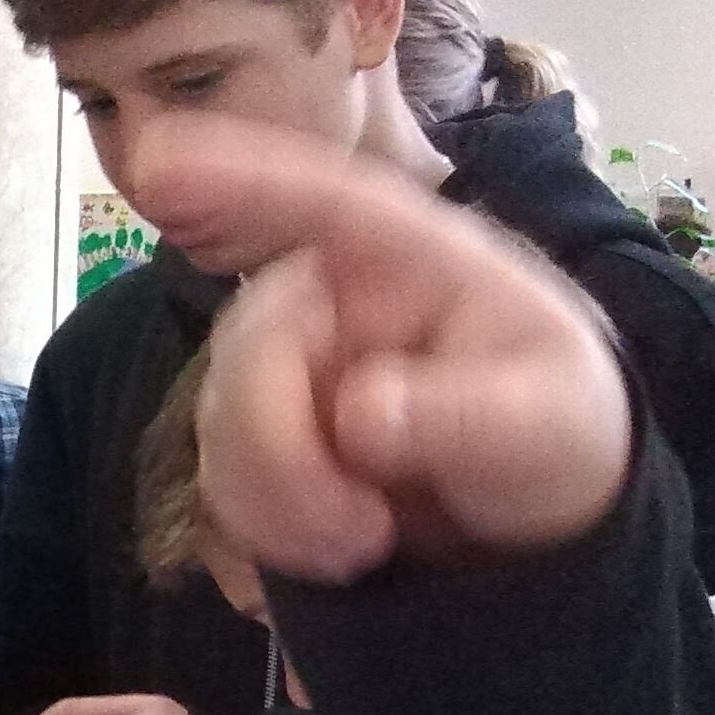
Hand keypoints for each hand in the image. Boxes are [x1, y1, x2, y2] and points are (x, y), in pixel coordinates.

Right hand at [131, 117, 633, 582]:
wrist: (539, 520)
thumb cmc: (560, 433)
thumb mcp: (552, 423)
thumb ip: (470, 413)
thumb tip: (362, 411)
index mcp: (410, 261)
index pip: (318, 201)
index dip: (234, 175)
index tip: (155, 161)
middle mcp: (333, 304)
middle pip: (250, 348)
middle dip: (283, 451)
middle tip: (360, 534)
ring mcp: (290, 373)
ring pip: (221, 425)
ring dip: (277, 503)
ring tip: (365, 547)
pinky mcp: (263, 443)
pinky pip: (220, 482)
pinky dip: (266, 530)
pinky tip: (336, 554)